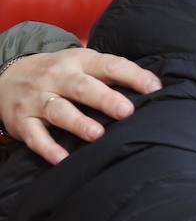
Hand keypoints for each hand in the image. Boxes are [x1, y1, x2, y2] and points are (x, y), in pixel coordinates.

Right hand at [0, 48, 161, 164]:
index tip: (154, 88)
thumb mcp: (83, 64)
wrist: (6, 75)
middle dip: (104, 99)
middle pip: (82, 87)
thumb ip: (113, 73)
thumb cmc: (61, 73)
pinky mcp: (22, 120)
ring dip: (78, 122)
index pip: (109, 65)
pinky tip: (62, 159)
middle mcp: (57, 78)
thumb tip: (156, 87)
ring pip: (58, 110)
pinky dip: (47, 148)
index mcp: (79, 62)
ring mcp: (38, 99)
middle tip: (126, 111)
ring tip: (97, 134)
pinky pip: (35, 136)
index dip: (132, 75)